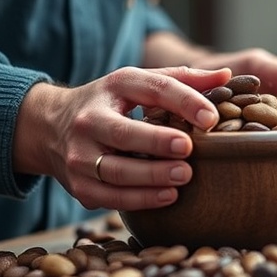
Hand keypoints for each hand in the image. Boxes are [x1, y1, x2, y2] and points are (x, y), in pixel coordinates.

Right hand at [13, 66, 230, 210]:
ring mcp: (80, 155)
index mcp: (114, 86)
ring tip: (183, 177)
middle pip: (123, 134)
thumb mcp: (139, 83)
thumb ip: (182, 80)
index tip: (211, 117)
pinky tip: (167, 197)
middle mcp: (90, 119)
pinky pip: (109, 197)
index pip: (152, 89)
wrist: (49, 127)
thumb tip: (227, 75)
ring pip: (115, 171)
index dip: (183, 101)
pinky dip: (138, 200)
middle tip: (189, 150)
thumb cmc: (110, 103)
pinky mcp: (78, 185)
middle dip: (157, 143)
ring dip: (151, 177)